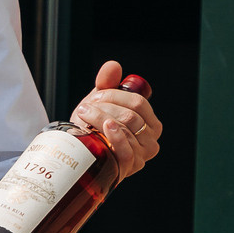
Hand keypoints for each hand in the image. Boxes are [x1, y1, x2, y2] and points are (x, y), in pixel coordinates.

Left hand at [70, 60, 161, 180]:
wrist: (81, 154)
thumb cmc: (94, 128)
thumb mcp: (100, 104)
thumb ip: (108, 84)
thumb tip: (113, 66)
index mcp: (150, 123)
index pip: (138, 102)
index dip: (115, 95)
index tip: (96, 96)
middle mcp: (152, 140)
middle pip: (130, 114)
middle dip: (104, 107)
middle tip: (86, 108)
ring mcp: (142, 155)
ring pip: (124, 127)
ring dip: (99, 118)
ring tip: (84, 118)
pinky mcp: (130, 167)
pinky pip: (126, 149)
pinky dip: (115, 136)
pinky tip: (104, 128)